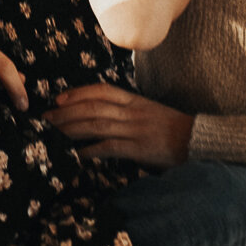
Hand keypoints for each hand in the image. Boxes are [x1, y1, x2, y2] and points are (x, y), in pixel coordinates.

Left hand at [51, 84, 191, 166]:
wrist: (199, 141)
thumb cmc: (174, 130)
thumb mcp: (150, 113)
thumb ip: (129, 112)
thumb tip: (102, 117)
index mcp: (136, 101)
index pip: (102, 90)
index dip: (78, 93)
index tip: (59, 98)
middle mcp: (133, 112)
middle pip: (93, 107)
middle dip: (66, 111)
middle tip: (45, 118)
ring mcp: (136, 129)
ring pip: (97, 124)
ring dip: (71, 128)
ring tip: (53, 133)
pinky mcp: (139, 148)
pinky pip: (109, 147)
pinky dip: (90, 150)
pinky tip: (76, 155)